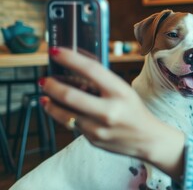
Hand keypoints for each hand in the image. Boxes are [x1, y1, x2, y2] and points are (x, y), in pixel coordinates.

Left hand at [40, 47, 184, 178]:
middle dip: (51, 85)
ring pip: (64, 114)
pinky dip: (63, 115)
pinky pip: (72, 125)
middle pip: (70, 96)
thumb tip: (74, 65)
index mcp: (120, 92)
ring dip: (50, 103)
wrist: (147, 139)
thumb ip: (102, 82)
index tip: (55, 52)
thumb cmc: (133, 110)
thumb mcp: (124, 91)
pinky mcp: (93, 140)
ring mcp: (100, 128)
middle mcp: (110, 110)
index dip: (70, 59)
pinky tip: (60, 109)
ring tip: (45, 96)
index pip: (91, 70)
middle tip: (44, 80)